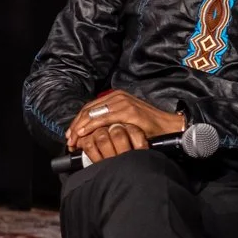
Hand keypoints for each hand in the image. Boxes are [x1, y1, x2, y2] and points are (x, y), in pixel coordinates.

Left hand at [65, 89, 182, 164]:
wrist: (168, 127)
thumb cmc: (146, 127)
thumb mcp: (123, 122)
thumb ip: (108, 122)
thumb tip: (89, 134)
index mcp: (114, 98)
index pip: (89, 109)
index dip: (77, 122)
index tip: (71, 135)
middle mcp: (116, 97)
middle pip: (88, 110)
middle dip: (76, 126)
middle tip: (69, 140)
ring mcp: (122, 102)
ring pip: (92, 114)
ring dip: (80, 128)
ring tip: (74, 140)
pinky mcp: (127, 110)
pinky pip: (103, 118)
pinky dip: (91, 127)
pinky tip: (84, 134)